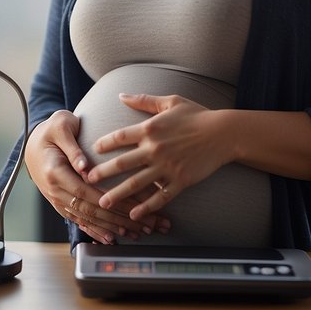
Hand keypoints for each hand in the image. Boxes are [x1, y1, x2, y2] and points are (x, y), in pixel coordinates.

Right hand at [23, 110, 168, 242]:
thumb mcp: (61, 127)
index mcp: (56, 172)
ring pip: (88, 219)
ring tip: (137, 233)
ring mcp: (58, 200)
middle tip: (148, 225)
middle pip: (92, 210)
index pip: (88, 192)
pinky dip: (96, 231)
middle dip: (122, 220)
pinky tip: (111, 238)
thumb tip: (85, 166)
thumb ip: (72, 146)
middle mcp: (56, 191)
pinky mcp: (61, 204)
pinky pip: (80, 220)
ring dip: (113, 228)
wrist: (32, 143)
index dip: (112, 203)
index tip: (136, 208)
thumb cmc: (50, 131)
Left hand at [87, 93, 232, 219]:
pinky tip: (134, 214)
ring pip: (137, 183)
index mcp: (150, 128)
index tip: (92, 150)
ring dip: (118, 194)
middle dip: (102, 172)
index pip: (119, 137)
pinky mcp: (180, 181)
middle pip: (122, 163)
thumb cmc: (197, 115)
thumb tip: (121, 95)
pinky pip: (159, 196)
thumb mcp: (170, 102)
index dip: (104, 144)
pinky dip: (146, 207)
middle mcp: (155, 149)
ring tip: (103, 202)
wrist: (224, 133)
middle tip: (87, 180)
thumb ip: (144, 101)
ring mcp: (167, 167)